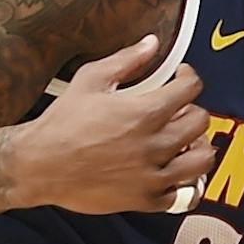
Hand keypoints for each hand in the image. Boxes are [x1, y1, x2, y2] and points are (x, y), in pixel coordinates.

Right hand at [15, 36, 215, 214]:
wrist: (41, 165)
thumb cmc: (62, 123)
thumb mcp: (90, 80)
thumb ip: (126, 61)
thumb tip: (151, 44)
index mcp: (145, 112)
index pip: (191, 89)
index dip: (189, 78)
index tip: (181, 78)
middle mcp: (155, 145)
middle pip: (201, 123)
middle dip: (193, 111)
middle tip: (179, 111)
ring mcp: (154, 175)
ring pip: (203, 160)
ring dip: (199, 147)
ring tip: (185, 142)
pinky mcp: (147, 199)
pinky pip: (185, 194)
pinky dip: (186, 182)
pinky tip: (174, 170)